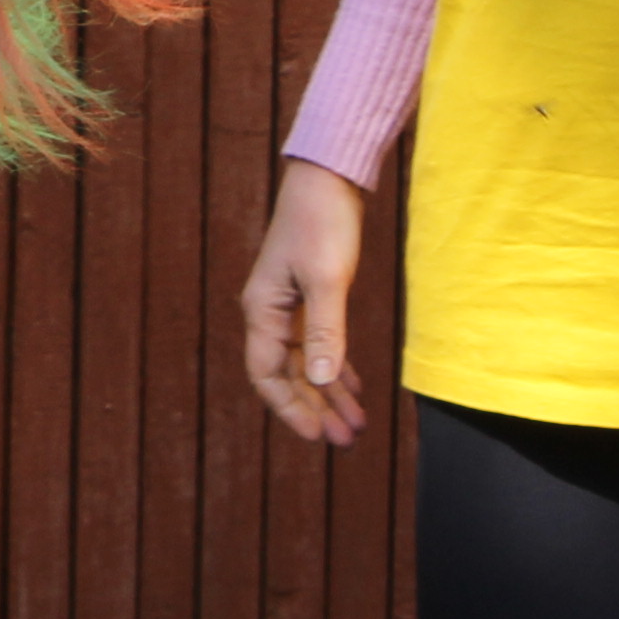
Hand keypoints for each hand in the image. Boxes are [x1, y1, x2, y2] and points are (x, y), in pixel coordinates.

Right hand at [241, 165, 374, 446]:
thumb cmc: (322, 223)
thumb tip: (322, 381)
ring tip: (355, 425)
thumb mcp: (327, 281)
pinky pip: (320, 344)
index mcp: (263, 310)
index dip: (290, 408)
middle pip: (289, 376)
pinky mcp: (311, 295)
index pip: (267, 375)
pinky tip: (354, 387)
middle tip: (345, 441)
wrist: (329, 177)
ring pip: (307, 363)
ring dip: (329, 394)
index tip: (318, 434)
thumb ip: (326, 333)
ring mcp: (290, 306)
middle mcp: (271, 313)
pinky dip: (336, 368)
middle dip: (315, 409)